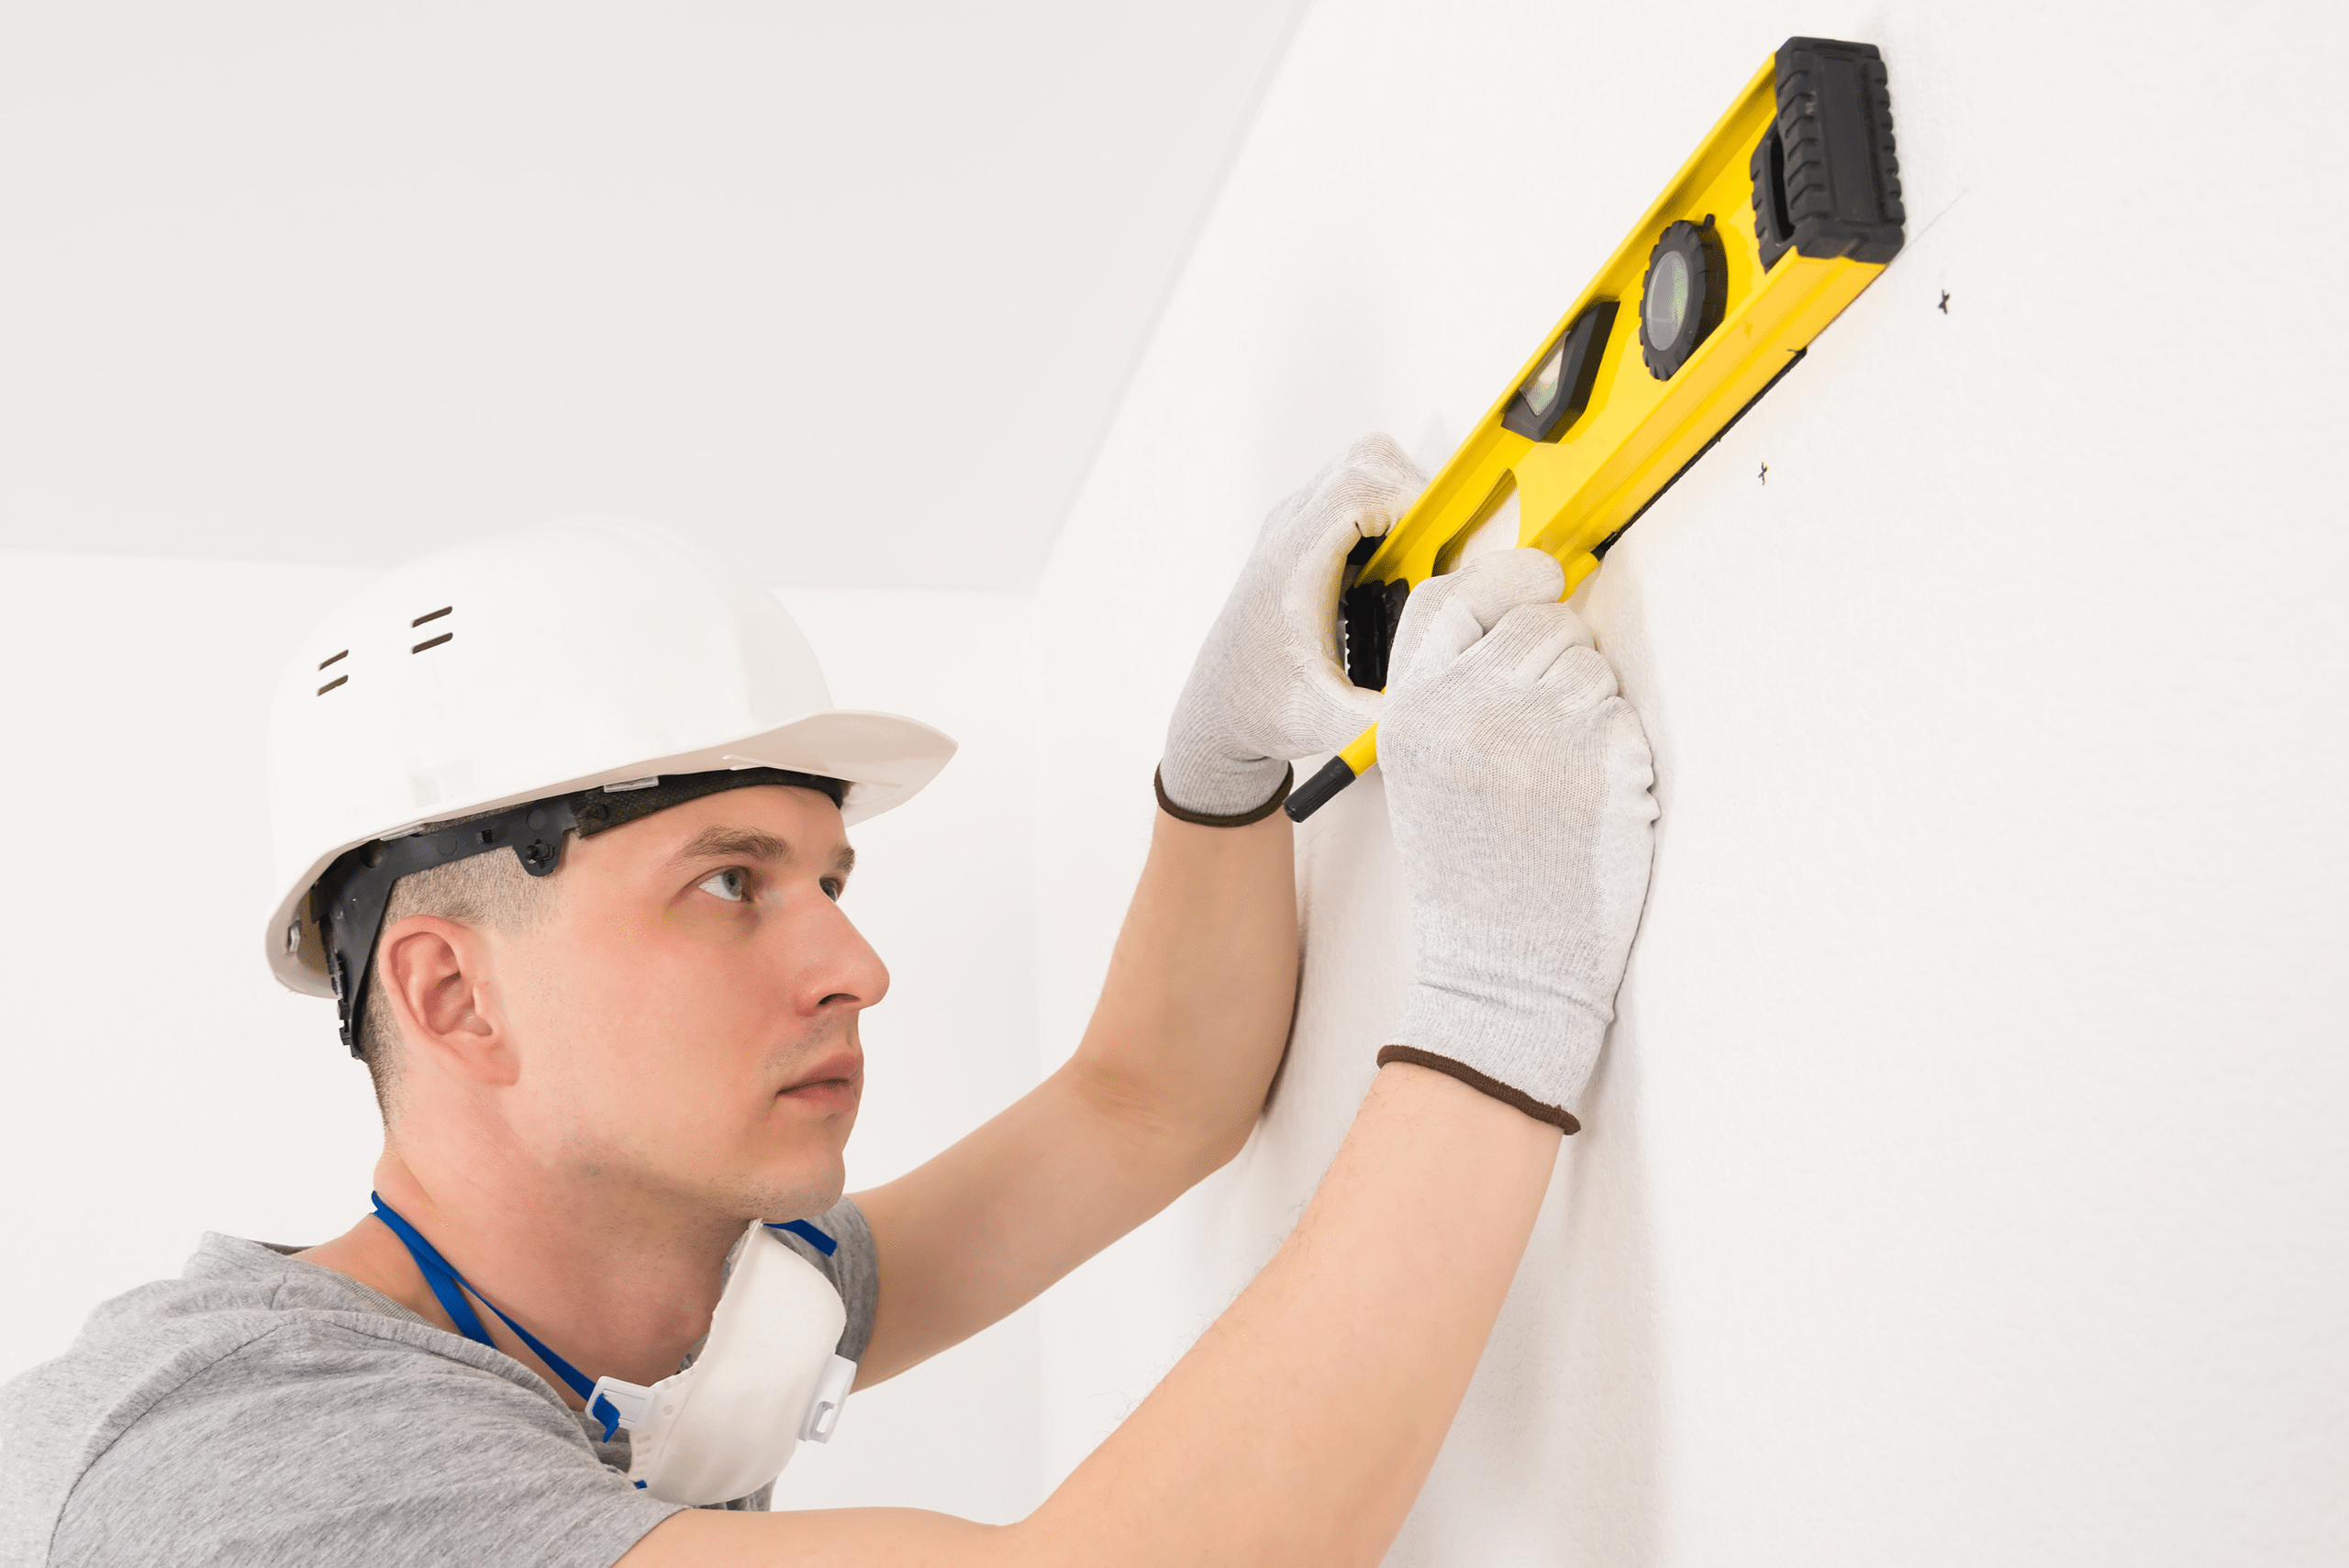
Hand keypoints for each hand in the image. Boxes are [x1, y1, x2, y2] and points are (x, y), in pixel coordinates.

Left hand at [1158, 435, 1425, 818]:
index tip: (1445, 545)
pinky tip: (1392, 571)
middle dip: (1416, 496)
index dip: (1414, 502)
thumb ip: (1391, 712)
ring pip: (1362, 469)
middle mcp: (1289, 531)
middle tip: (1436, 552)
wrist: (1220, 711)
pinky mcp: (1302, 534)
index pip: (1359, 488)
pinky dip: (1386, 517)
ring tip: (1416, 563)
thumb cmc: (1267, 708)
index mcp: (1294, 563)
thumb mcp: (1333, 721)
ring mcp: (1293, 526)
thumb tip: (1453, 692)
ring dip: (1401, 504)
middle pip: (1364, 462)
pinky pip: (1355, 494)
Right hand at [1375, 549, 1658, 1129]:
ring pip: (1589, 660)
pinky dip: (1616, 745)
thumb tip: (1517, 608)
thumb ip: (1450, 687)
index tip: (1538, 577)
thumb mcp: (1421, 767)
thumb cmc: (1467, 871)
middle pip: (1536, 617)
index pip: (1455, 596)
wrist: (1505, 966)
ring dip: (1589, 700)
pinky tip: (1586, 795)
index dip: (1504, 578)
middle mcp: (1471, 707)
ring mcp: (1542, 729)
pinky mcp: (1606, 758)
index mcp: (1414, 709)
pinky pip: (1623, 710)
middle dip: (1556, 651)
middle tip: (1547, 719)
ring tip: (1558, 769)